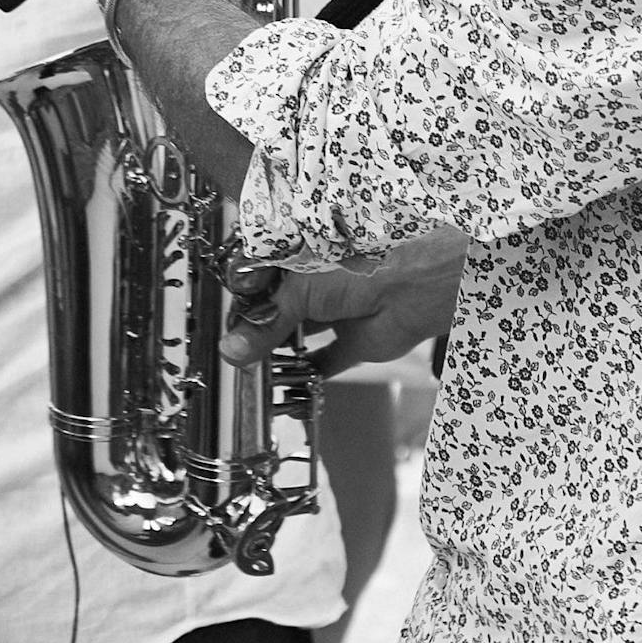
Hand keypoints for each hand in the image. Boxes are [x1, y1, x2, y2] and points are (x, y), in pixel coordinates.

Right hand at [225, 228, 465, 375]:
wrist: (418, 281)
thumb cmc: (363, 261)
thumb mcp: (300, 289)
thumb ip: (266, 322)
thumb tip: (234, 348)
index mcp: (300, 255)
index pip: (259, 277)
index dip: (242, 299)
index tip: (223, 323)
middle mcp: (317, 281)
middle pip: (276, 309)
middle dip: (255, 329)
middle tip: (234, 351)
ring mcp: (336, 310)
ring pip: (298, 334)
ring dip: (276, 352)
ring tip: (251, 369)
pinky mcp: (355, 339)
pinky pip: (326, 360)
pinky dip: (307, 374)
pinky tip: (286, 387)